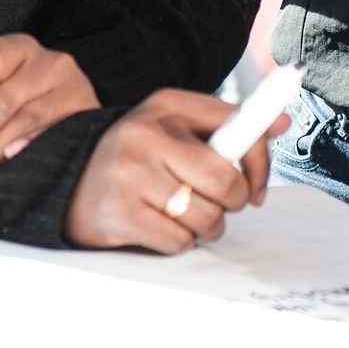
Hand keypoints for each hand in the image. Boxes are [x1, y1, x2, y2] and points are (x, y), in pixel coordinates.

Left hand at [0, 34, 98, 194]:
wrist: (61, 116)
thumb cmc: (6, 98)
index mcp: (19, 48)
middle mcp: (51, 63)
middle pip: (1, 101)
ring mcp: (74, 91)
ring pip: (23, 124)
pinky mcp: (88, 119)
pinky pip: (53, 140)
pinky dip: (26, 154)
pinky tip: (6, 169)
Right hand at [64, 89, 288, 253]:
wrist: (67, 182)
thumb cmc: (137, 155)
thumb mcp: (176, 126)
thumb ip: (228, 125)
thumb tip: (281, 123)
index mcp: (166, 106)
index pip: (237, 127)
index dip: (259, 161)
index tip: (258, 184)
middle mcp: (146, 135)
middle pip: (226, 181)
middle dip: (233, 201)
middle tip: (221, 202)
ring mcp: (130, 175)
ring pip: (206, 217)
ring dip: (205, 225)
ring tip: (185, 212)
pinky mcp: (120, 215)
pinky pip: (179, 242)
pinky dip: (180, 241)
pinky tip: (162, 225)